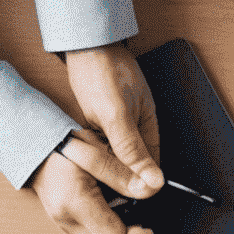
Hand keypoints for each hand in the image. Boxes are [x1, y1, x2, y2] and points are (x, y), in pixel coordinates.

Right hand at [28, 141, 162, 233]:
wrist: (30, 142)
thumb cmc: (59, 142)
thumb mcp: (95, 149)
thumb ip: (124, 172)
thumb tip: (153, 189)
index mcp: (75, 203)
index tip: (161, 229)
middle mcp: (68, 221)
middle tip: (148, 223)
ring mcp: (66, 224)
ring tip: (133, 215)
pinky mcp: (68, 223)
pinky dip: (109, 230)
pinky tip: (117, 211)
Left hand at [63, 43, 163, 193]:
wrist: (83, 43)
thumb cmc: (101, 71)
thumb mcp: (116, 115)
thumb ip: (133, 151)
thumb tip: (154, 182)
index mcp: (150, 130)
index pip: (148, 172)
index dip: (132, 184)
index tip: (112, 190)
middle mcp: (138, 131)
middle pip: (129, 167)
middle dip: (110, 170)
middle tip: (91, 164)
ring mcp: (121, 126)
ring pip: (112, 157)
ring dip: (98, 159)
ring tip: (83, 149)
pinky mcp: (105, 122)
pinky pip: (100, 145)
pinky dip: (90, 147)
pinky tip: (80, 141)